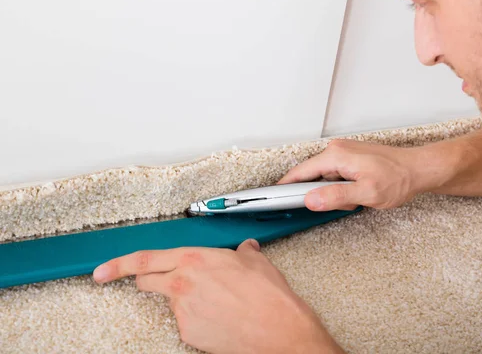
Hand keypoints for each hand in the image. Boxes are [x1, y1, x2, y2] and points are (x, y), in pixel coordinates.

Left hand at [92, 239, 343, 353]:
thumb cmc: (268, 296)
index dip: (117, 264)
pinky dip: (198, 319)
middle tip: (169, 284)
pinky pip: (187, 322)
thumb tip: (245, 250)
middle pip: (147, 282)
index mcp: (194, 259)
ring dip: (186, 300)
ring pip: (172, 303)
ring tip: (219, 302)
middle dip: (151, 281)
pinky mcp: (189, 334)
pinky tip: (220, 317)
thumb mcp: (256, 263)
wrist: (278, 331)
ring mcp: (183, 312)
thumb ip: (243, 253)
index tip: (100, 271)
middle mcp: (182, 284)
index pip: (143, 260)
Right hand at [278, 139, 436, 210]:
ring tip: (358, 198)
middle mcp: (337, 150)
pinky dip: (343, 188)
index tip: (273, 199)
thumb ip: (336, 196)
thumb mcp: (366, 193)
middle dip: (322, 195)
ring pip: (325, 179)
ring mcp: (344, 153)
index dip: (285, 187)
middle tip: (344, 204)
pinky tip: (359, 193)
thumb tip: (310, 200)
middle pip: (312, 177)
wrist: (419, 170)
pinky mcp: (350, 159)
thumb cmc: (398, 179)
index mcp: (336, 155)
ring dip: (335, 193)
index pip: (300, 173)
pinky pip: (336, 177)